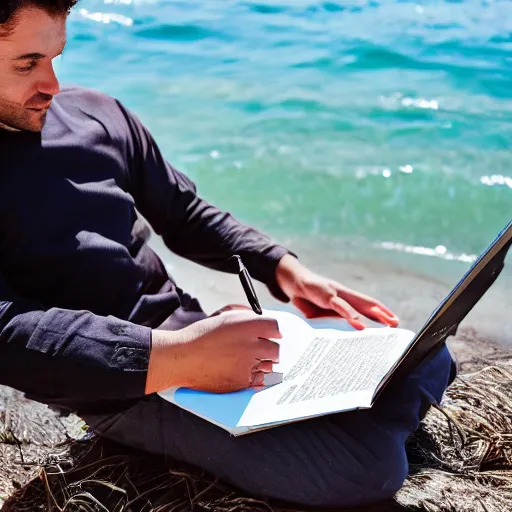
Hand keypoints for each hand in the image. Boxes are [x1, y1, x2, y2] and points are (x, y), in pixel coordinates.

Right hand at [146, 310, 280, 393]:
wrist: (182, 357)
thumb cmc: (200, 336)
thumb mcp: (224, 316)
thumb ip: (245, 316)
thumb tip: (261, 320)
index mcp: (247, 325)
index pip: (276, 327)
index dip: (274, 331)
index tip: (272, 335)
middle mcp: (251, 344)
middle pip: (276, 349)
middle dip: (270, 349)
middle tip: (260, 350)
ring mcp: (248, 365)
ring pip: (269, 366)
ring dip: (263, 363)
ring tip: (245, 360)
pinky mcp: (243, 382)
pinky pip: (260, 380)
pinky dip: (255, 377)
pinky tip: (242, 371)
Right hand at [275, 255, 398, 329]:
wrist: (291, 281)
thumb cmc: (307, 297)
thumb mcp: (321, 312)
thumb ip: (332, 320)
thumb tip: (343, 335)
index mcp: (343, 298)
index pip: (365, 305)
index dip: (379, 313)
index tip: (392, 322)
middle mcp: (343, 294)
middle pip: (367, 303)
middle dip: (382, 313)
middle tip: (396, 323)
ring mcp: (335, 292)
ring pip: (358, 303)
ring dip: (373, 312)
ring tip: (386, 322)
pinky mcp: (325, 295)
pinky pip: (340, 306)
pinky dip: (350, 314)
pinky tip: (358, 322)